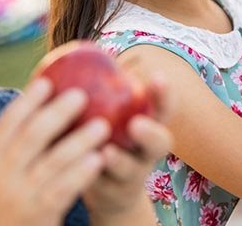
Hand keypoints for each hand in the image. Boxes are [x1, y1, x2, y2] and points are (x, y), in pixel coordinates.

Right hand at [0, 79, 108, 224]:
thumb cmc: (13, 210)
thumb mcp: (5, 181)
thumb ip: (21, 153)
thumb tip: (49, 111)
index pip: (4, 127)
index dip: (25, 103)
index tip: (45, 81)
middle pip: (29, 138)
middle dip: (55, 113)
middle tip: (81, 94)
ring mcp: (18, 198)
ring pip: (50, 162)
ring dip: (78, 141)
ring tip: (103, 125)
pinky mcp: (37, 216)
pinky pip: (62, 190)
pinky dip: (80, 172)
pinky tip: (98, 159)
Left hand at [83, 78, 173, 222]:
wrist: (108, 187)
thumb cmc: (107, 137)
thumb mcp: (110, 114)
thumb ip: (103, 89)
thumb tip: (84, 48)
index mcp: (149, 124)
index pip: (163, 107)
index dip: (164, 94)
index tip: (157, 77)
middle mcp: (147, 151)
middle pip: (161, 142)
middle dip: (151, 133)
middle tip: (136, 124)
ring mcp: (133, 175)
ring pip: (132, 170)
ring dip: (120, 161)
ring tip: (106, 151)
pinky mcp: (113, 194)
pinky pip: (104, 187)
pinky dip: (92, 177)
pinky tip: (77, 168)